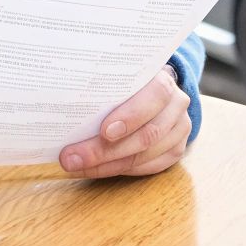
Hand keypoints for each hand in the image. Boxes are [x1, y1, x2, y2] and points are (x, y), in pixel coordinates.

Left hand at [58, 65, 189, 178]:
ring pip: (144, 155)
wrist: (156, 90)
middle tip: (72, 158)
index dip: (131, 116)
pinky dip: (119, 170)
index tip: (103, 131)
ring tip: (76, 166)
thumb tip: (65, 101)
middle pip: (146, 134)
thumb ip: (105, 85)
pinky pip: (147, 167)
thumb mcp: (120, 76)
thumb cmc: (130, 83)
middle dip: (105, 150)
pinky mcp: (175, 150)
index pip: (155, 95)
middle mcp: (177, 104)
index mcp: (164, 80)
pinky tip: (95, 169)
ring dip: (107, 165)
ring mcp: (180, 129)